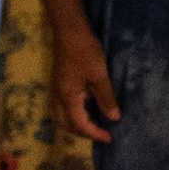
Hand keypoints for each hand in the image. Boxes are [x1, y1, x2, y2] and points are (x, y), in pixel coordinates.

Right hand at [52, 21, 119, 142]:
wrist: (69, 32)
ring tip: (91, 127)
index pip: (80, 124)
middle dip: (82, 133)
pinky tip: (83, 111)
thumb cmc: (85, 52)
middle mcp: (58, 98)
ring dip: (74, 126)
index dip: (94, 134)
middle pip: (66, 125)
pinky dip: (70, 116)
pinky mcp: (57, 85)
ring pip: (60, 118)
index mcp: (67, 98)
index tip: (109, 138)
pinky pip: (60, 108)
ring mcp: (55, 91)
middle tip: (101, 134)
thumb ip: (106, 98)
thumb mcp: (99, 75)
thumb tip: (113, 118)